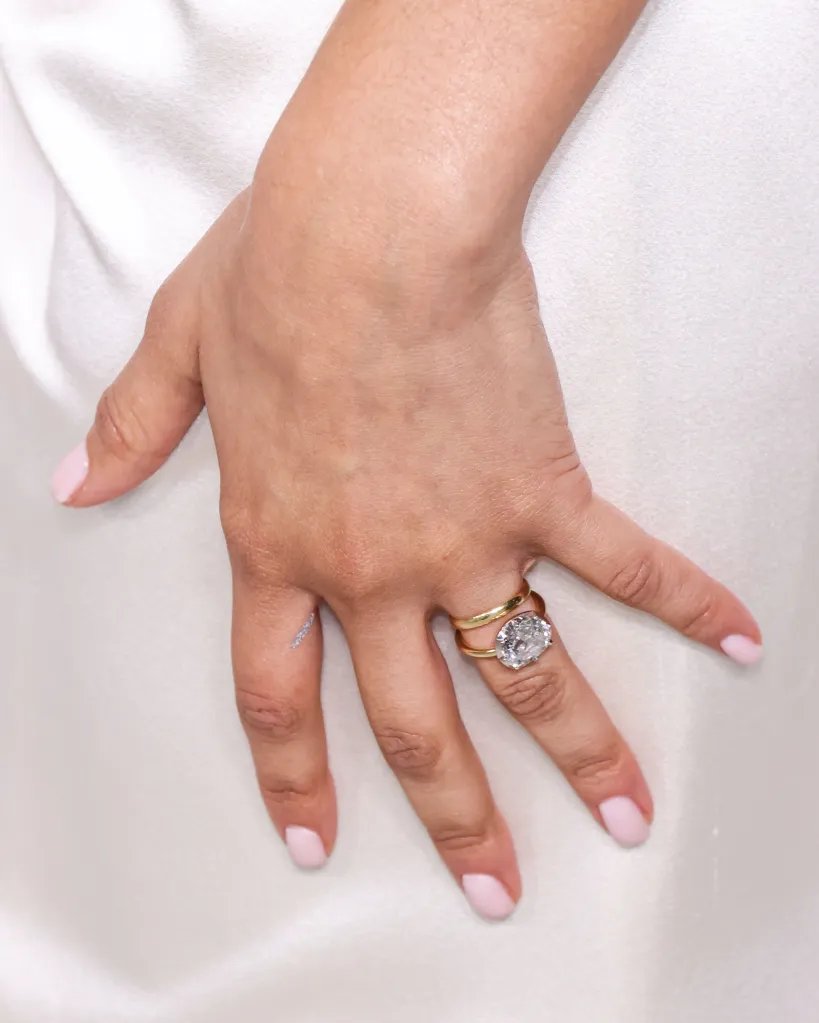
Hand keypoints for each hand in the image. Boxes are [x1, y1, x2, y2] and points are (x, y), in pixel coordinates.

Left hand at [51, 148, 761, 920]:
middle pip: (415, 725)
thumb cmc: (277, 275)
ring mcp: (467, 539)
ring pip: (530, 675)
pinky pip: (625, 562)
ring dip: (583, 753)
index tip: (317, 839)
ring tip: (628, 813)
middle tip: (494, 883)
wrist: (372, 229)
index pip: (280, 696)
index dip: (294, 775)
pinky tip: (735, 637)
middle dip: (457, 816)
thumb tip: (78, 480)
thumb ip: (131, 431)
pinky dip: (686, 599)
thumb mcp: (180, 350)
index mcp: (282, 546)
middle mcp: (375, 571)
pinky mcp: (543, 487)